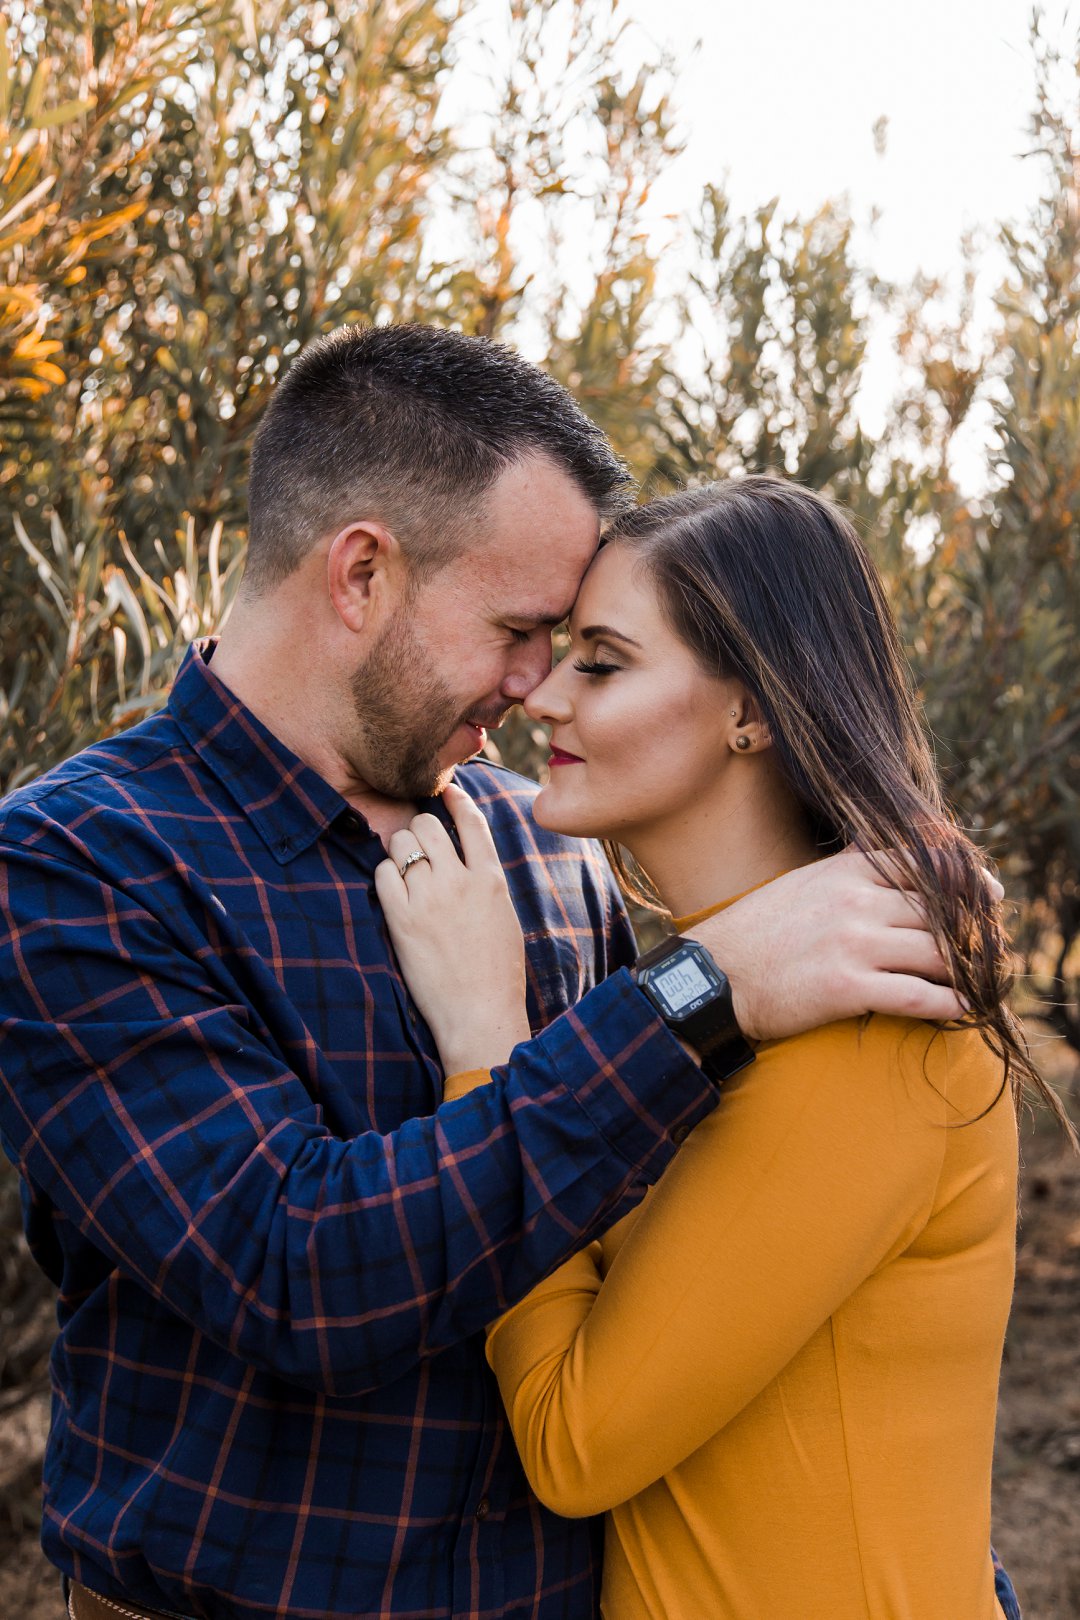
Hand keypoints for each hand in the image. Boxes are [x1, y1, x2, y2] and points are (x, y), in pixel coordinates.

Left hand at [374, 783, 530, 1076]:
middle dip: (420, 829)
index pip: (472, 822)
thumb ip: (487, 884)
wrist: (479, 1014)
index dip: (457, 800)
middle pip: (429, 826)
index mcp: (491, 880)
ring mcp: (430, 899)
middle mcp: (460, 882)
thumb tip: (470, 861)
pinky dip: (385, 875)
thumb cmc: (497, 974)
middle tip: (418, 846)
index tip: (447, 792)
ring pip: (403, 845)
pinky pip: (383, 875)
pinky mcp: (402, 919)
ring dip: (400, 851)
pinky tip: (392, 890)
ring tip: (404, 869)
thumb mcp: (504, 918)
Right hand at [686, 849, 995, 1041]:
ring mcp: (852, 944)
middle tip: (991, 948)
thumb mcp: (801, 881)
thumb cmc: (755, 932)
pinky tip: (961, 1009)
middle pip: (940, 910)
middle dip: (973, 931)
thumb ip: (846, 866)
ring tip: (980, 980)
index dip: (966, 879)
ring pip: (938, 952)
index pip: (924, 863)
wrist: (712, 977)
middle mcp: (855, 902)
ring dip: (967, 969)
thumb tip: (880, 848)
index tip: (990, 895)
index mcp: (844, 872)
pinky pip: (918, 996)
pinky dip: (949, 1004)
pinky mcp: (847, 988)